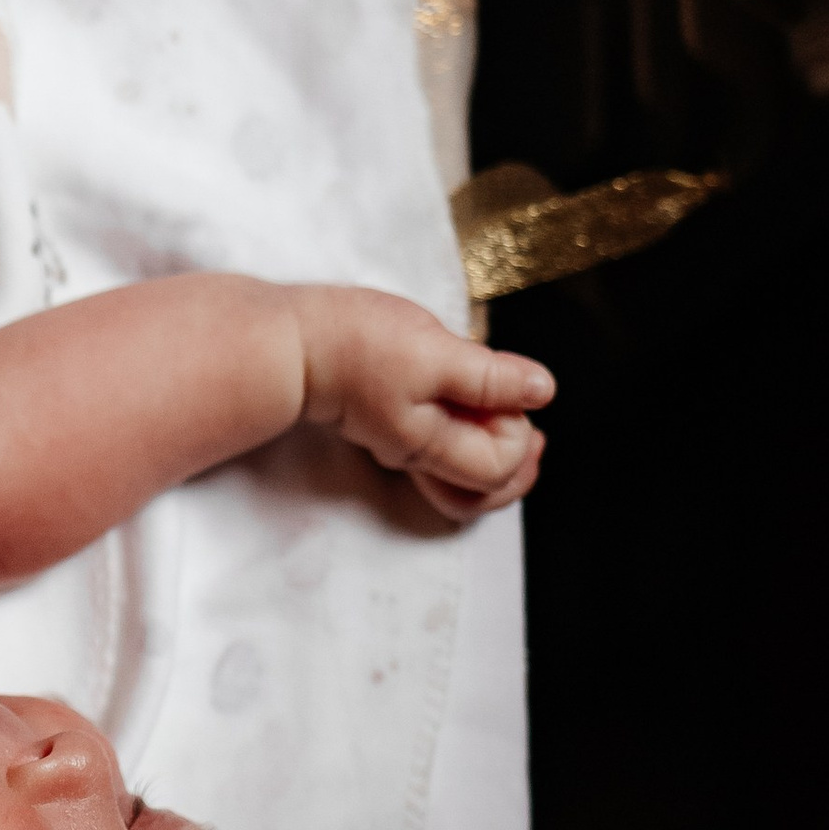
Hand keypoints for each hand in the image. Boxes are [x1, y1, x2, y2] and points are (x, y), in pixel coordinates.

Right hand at [292, 286, 551, 520]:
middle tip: (525, 412)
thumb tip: (542, 391)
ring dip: (495, 443)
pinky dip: (465, 428)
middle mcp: (419, 453)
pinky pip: (440, 445)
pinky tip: (466, 400)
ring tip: (506, 407)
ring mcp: (402, 439)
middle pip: (485, 488)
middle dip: (519, 454)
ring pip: (464, 472)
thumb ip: (489, 376)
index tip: (508, 387)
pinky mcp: (388, 419)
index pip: (500, 466)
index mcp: (433, 443)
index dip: (517, 428)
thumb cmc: (353, 345)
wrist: (286, 341)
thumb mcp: (432, 352)